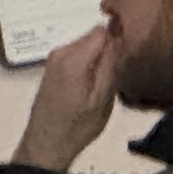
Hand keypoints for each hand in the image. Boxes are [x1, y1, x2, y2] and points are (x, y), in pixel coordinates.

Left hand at [12, 26, 119, 173]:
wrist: (47, 143)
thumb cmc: (76, 127)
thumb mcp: (103, 98)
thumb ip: (111, 64)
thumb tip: (119, 37)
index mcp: (73, 58)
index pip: (103, 30)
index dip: (119, 38)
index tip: (125, 57)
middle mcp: (61, 52)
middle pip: (94, 35)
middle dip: (108, 49)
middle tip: (115, 75)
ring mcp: (54, 58)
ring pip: (86, 44)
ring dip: (98, 58)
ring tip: (101, 84)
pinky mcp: (52, 65)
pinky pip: (77, 53)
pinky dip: (87, 63)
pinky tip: (88, 86)